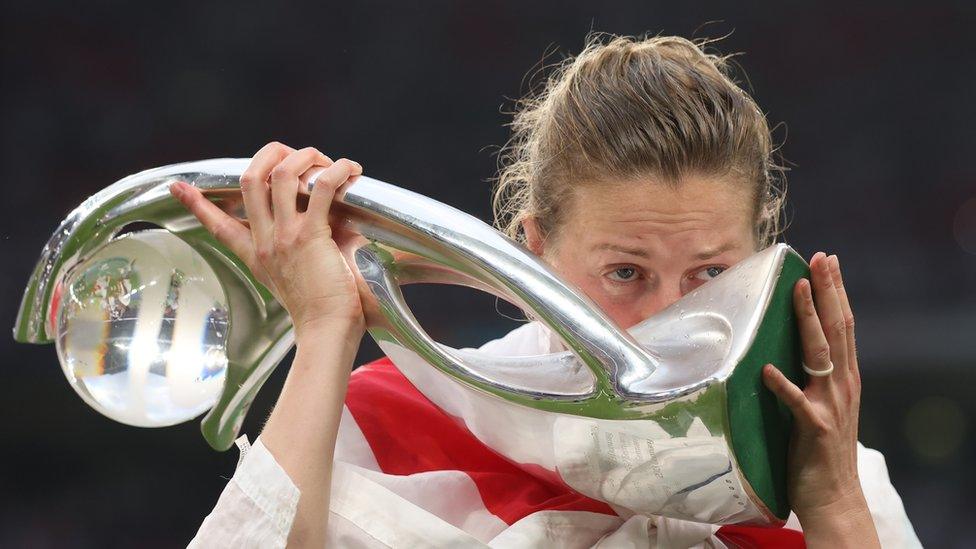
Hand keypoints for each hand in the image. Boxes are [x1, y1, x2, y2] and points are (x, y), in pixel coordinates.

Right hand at [169, 142, 365, 338]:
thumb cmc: (320, 313)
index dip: (197, 203)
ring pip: (282, 174)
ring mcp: (285, 236)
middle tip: (298, 153)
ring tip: (327, 160)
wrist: (326, 333)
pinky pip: (322, 187)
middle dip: (272, 153)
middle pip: (250, 179)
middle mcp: (266, 241)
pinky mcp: (311, 235)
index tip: (178, 187)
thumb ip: (290, 259)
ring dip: (306, 156)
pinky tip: (350, 170)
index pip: (218, 224)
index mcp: (256, 254)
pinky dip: (337, 171)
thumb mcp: (289, 284)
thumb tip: (313, 240)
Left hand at [761, 252, 878, 542]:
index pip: (842, 326)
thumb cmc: (819, 453)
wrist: (834, 498)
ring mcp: (829, 406)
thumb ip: (812, 377)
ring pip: (820, 355)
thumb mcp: (821, 406)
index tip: (826, 261)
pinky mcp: (812, 429)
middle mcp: (842, 386)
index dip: (835, 292)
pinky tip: (767, 368)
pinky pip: (795, 402)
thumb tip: (792, 348)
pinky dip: (782, 385)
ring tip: (797, 291)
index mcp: (843, 378)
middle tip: (820, 259)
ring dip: (808, 321)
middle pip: (837, 330)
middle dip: (827, 292)